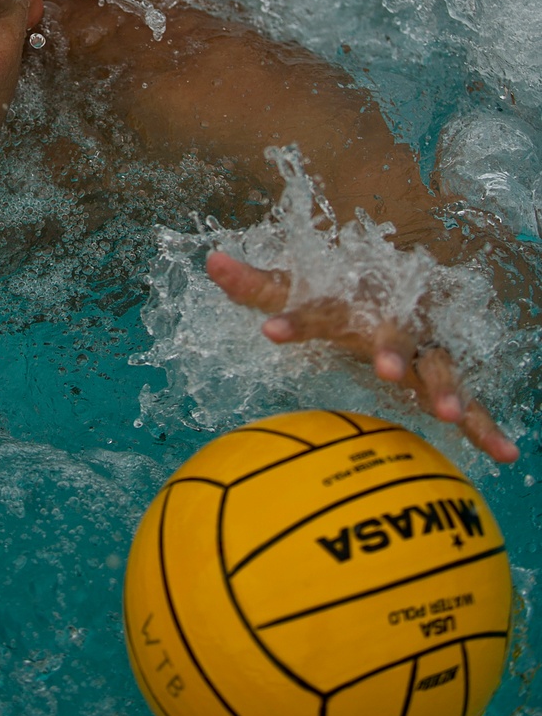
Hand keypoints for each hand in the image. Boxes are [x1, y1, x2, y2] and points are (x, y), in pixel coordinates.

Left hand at [205, 250, 518, 464]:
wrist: (400, 285)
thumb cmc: (338, 297)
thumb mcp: (297, 290)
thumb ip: (256, 284)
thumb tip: (210, 261)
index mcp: (349, 303)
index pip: (318, 308)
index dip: (295, 319)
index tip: (269, 330)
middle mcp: (390, 322)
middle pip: (393, 334)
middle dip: (391, 349)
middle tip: (385, 368)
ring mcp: (422, 349)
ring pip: (438, 365)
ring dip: (446, 387)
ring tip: (447, 414)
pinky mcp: (441, 378)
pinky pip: (471, 403)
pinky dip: (487, 428)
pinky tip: (505, 455)